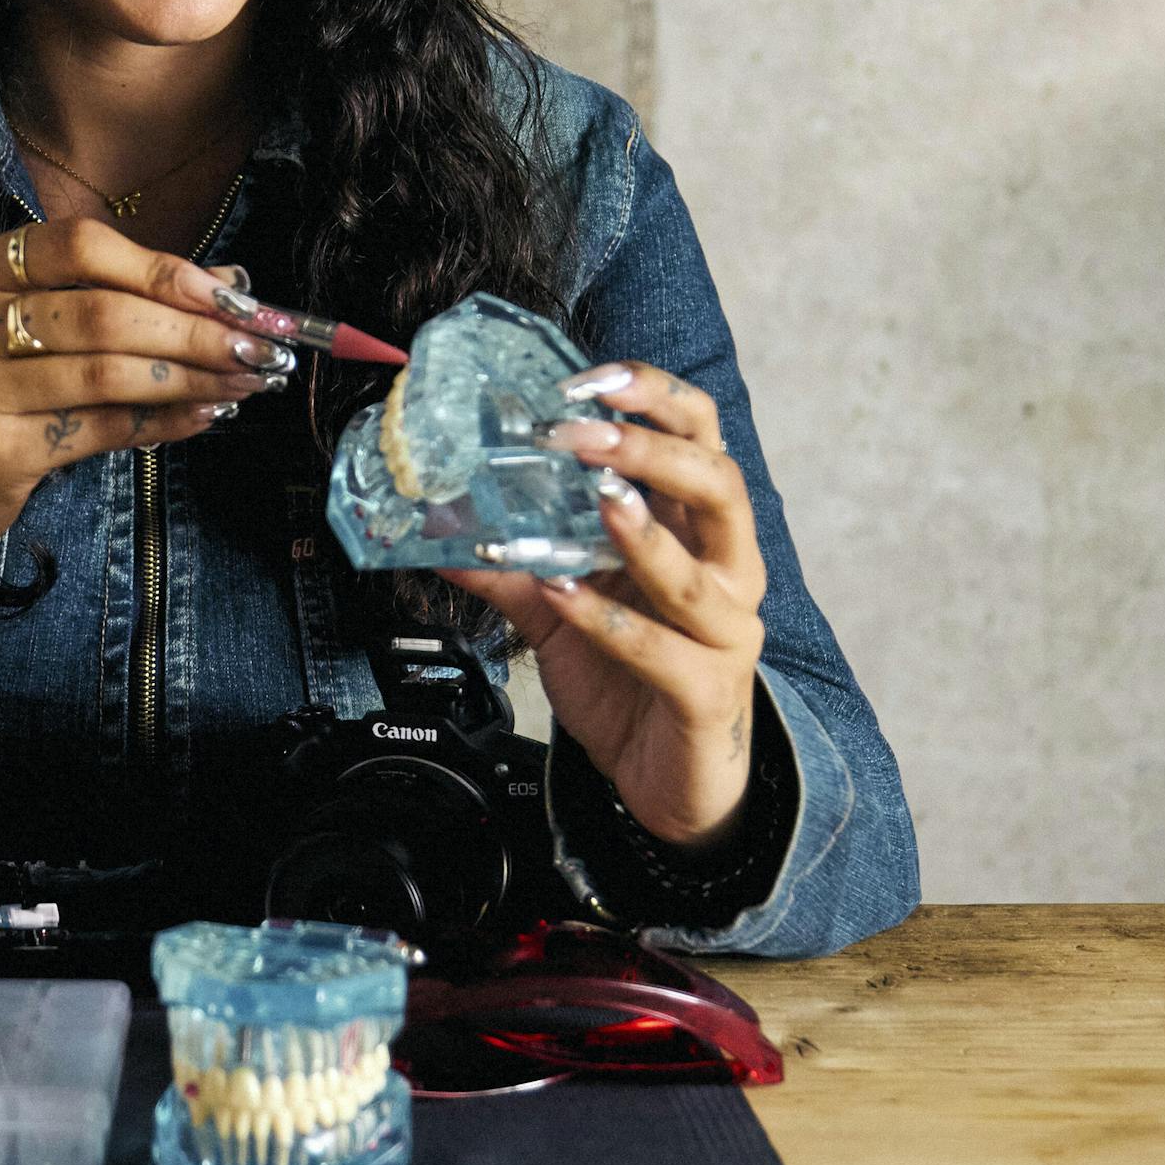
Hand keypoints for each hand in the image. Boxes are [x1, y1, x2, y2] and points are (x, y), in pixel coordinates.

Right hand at [0, 217, 290, 652]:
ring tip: (246, 382)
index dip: (160, 265)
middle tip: (258, 345)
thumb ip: (109, 302)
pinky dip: (164, 422)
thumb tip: (227, 287)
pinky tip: (204, 417)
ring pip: (108, 371)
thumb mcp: (18, 336)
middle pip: (103, 310)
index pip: (78, 244)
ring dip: (192, 376)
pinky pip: (101, 428)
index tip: (228, 293)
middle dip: (195, 329)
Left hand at [442, 361, 768, 850]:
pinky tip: (565, 597)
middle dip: (650, 448)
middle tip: (581, 433)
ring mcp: (725, 632)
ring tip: (598, 498)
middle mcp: (726, 570)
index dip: (653, 396)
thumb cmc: (631, 682)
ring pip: (701, 569)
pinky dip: (611, 619)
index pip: (698, 436)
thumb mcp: (558, 612)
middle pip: (717, 483)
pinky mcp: (706, 691)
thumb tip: (439, 529)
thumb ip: (510, 565)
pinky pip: (664, 649)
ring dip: (643, 530)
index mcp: (695, 530)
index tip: (588, 380)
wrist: (667, 784)